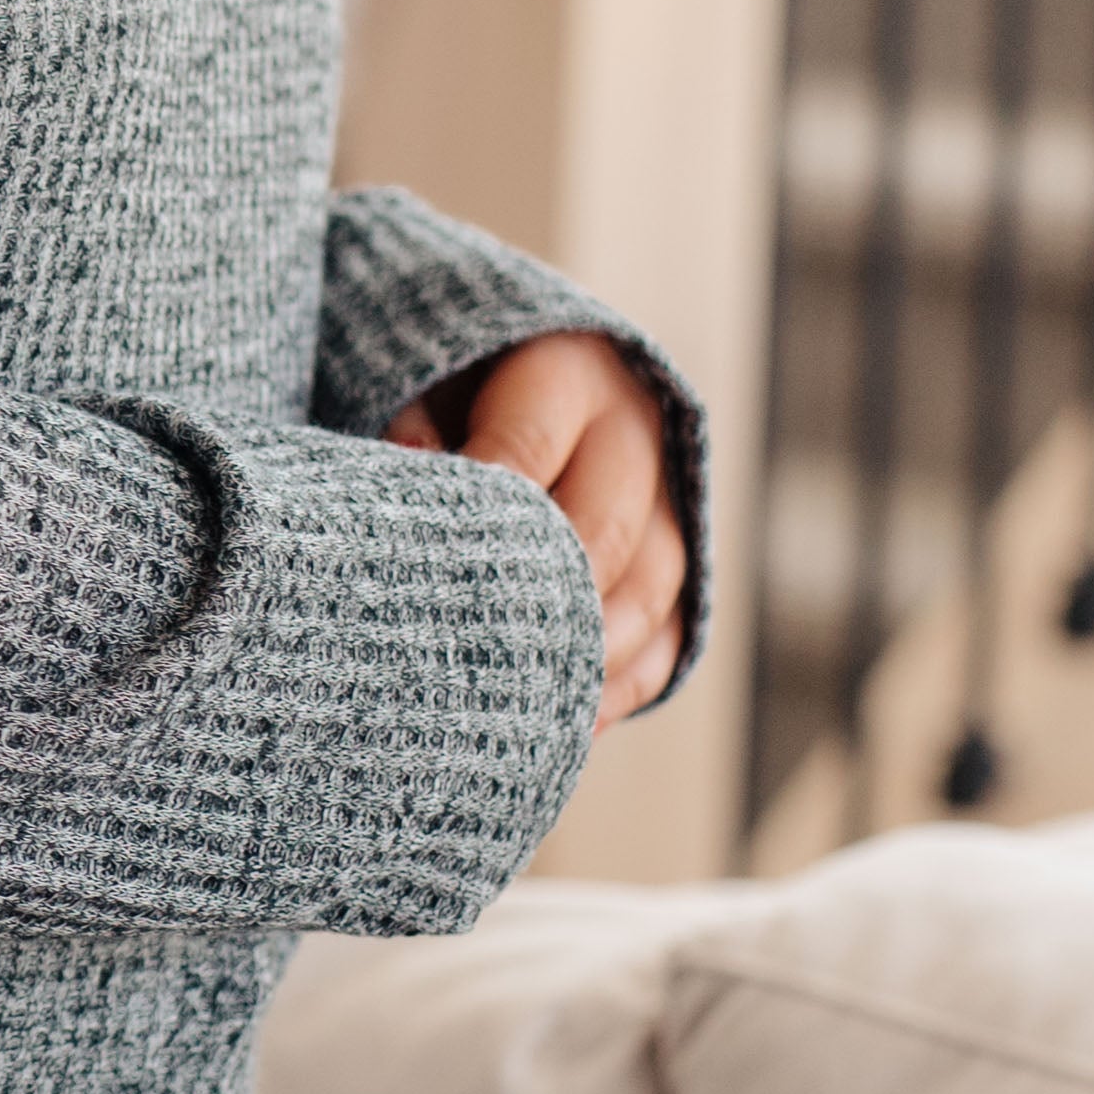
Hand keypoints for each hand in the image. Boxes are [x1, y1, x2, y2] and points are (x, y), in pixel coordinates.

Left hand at [389, 332, 689, 727]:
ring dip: (592, 657)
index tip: (440, 566)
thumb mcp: (430, 381)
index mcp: (569, 370)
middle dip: (544, 606)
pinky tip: (580, 723)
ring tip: (534, 712)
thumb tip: (413, 470)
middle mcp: (635, 432)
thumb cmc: (455, 384)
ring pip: (648, 589)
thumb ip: (417, 426)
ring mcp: (669, 499)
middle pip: (600, 535)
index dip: (487, 512)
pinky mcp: (680, 558)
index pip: (526, 448)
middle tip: (483, 664)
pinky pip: (672, 630)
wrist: (523, 373)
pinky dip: (628, 683)